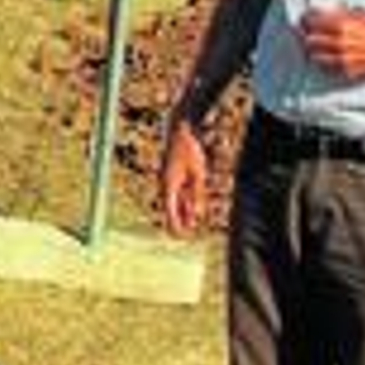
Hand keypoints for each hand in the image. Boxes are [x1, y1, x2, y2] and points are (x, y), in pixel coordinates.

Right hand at [159, 120, 207, 236]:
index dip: (174, 225)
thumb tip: (198, 214)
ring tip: (192, 224)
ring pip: (176, 199)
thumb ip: (198, 195)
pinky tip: (193, 207)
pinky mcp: (174, 172)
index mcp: (168, 184)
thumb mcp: (198, 174)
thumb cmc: (189, 149)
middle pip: (171, 207)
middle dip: (178, 221)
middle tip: (185, 235)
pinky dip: (186, 200)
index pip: (169, 211)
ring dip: (183, 211)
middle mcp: (166, 183)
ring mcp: (169, 177)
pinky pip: (179, 191)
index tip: (179, 237)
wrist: (179, 128)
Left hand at [299, 8, 364, 79]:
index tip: (306, 19)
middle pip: (309, 40)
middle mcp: (341, 42)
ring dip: (313, 51)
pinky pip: (327, 69)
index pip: (312, 20)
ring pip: (314, 56)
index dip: (307, 19)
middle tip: (308, 34)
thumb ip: (341, 16)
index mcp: (343, 24)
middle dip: (307, 36)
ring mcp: (344, 58)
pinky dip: (324, 64)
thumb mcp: (363, 16)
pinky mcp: (349, 71)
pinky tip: (328, 58)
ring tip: (317, 48)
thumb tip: (321, 14)